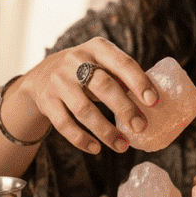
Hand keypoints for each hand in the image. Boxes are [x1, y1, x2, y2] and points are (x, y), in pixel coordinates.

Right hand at [19, 37, 158, 153]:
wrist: (41, 75)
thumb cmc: (85, 71)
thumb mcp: (102, 63)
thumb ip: (123, 76)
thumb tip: (153, 101)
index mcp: (97, 48)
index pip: (122, 63)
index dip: (139, 82)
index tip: (154, 102)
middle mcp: (75, 61)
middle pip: (103, 86)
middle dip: (125, 109)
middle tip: (141, 127)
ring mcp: (58, 81)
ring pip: (84, 109)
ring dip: (106, 131)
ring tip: (123, 146)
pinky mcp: (46, 101)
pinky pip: (64, 124)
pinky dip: (81, 139)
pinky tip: (97, 148)